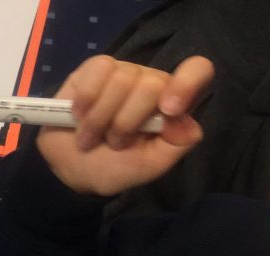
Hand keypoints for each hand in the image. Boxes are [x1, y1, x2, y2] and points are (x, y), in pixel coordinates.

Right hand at [38, 55, 213, 196]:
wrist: (72, 172)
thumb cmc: (114, 167)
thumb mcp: (150, 165)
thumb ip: (177, 144)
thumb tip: (184, 120)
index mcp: (172, 102)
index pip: (198, 70)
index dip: (187, 83)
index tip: (169, 109)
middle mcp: (150, 82)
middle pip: (151, 85)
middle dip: (125, 123)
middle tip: (112, 143)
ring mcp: (123, 72)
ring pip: (122, 79)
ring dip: (100, 119)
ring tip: (91, 136)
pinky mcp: (94, 69)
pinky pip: (98, 69)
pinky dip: (86, 99)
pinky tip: (78, 114)